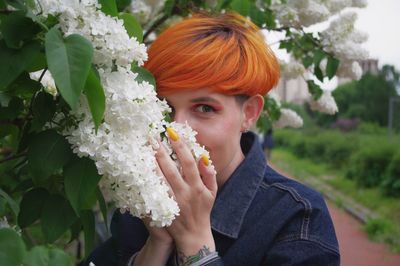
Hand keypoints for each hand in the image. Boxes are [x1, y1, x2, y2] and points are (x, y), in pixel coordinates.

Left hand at [155, 128, 217, 254]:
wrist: (193, 235)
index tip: (172, 133)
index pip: (188, 163)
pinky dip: (146, 181)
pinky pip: (152, 193)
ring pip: (159, 180)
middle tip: (152, 137)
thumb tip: (204, 158)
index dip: (181, 147)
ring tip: (144, 149)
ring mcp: (172, 202)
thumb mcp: (212, 193)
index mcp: (197, 187)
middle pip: (170, 169)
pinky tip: (140, 170)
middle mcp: (184, 193)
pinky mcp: (162, 209)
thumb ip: (209, 175)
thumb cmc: (203, 210)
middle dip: (161, 152)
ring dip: (151, 164)